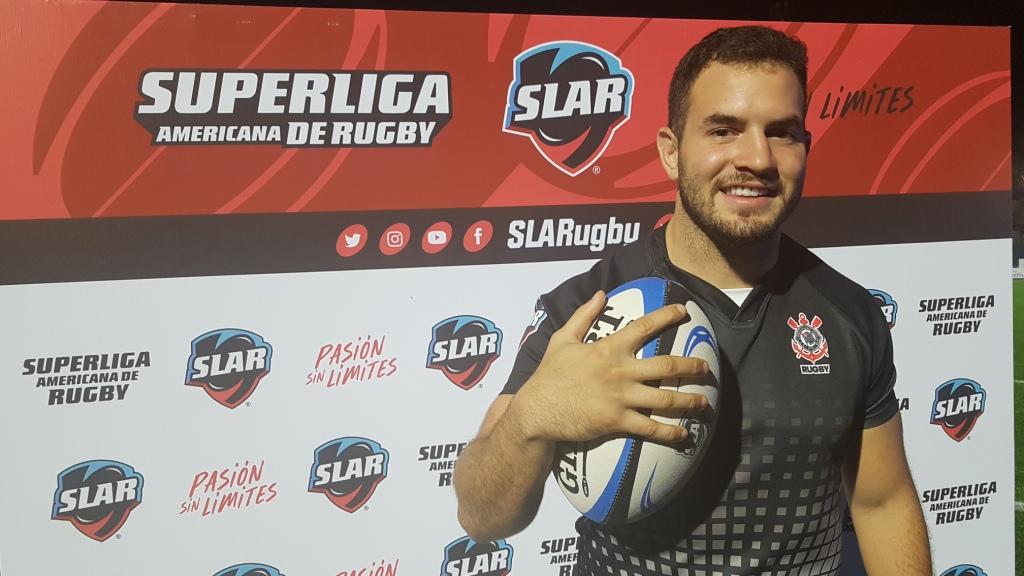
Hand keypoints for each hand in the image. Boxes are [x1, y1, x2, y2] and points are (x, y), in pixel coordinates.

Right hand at [511, 290, 709, 443]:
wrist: (537, 411)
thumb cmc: (548, 376)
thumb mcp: (561, 339)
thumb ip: (583, 316)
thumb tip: (600, 294)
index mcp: (608, 348)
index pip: (644, 327)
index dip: (667, 316)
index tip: (684, 311)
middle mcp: (620, 370)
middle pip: (666, 365)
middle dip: (691, 366)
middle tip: (707, 367)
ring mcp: (620, 397)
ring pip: (665, 398)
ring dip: (689, 400)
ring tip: (704, 402)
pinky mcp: (617, 421)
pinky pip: (650, 427)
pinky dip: (670, 432)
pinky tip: (684, 434)